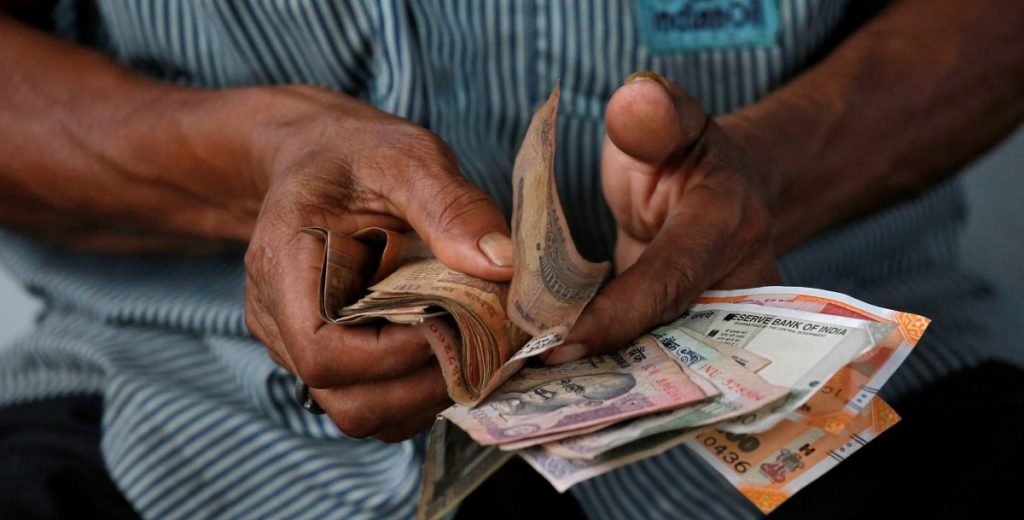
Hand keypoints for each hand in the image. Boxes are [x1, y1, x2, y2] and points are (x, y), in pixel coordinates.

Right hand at [242, 86, 512, 440]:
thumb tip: (501, 266)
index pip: (324, 352)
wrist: (318, 159)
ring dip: (425, 396)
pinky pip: (372, 401)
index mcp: (283, 265)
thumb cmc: (357, 154)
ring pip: (362, 413)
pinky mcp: (330, 358)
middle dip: (423, 385)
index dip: (396, 355)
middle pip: (346, 400)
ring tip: (471, 351)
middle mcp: (279, 319)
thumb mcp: (406, 156)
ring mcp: (298, 345)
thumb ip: (451, 206)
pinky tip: (452, 352)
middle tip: (480, 345)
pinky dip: (417, 392)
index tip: (453, 321)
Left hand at [548, 72, 779, 362]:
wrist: (717, 183)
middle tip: (534, 381)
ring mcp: (716, 319)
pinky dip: (607, 374)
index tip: (558, 341)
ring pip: (662, 363)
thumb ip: (652, 115)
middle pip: (670, 338)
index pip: (669, 279)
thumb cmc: (679, 147)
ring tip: (534, 391)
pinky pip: (651, 362)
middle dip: (606, 366)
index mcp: (727, 224)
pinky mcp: (688, 337)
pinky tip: (552, 385)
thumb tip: (637, 95)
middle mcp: (734, 283)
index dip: (616, 315)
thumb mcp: (667, 121)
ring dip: (603, 379)